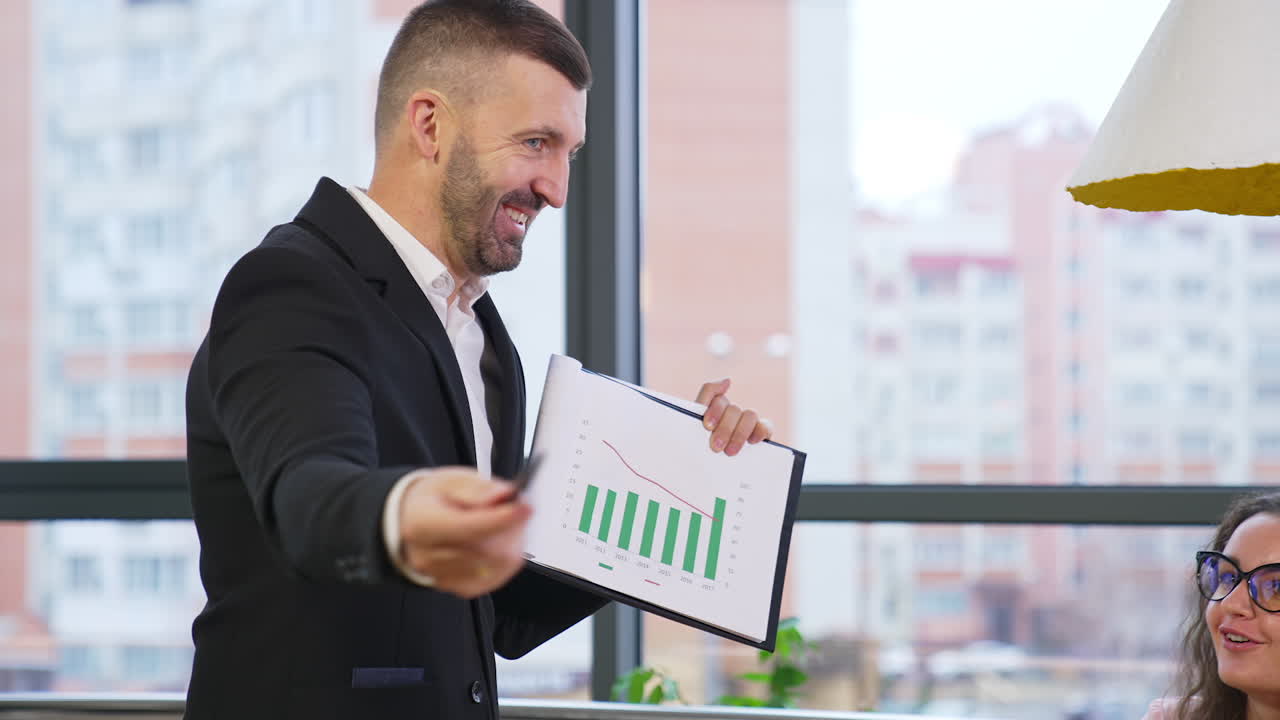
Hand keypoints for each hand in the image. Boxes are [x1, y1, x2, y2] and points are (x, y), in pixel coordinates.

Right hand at [398, 467, 531, 597]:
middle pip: (486, 551)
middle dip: (511, 528)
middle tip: (517, 508)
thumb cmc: (433, 500)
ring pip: (497, 564)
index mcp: (421, 523)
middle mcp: (428, 556)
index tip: (525, 506)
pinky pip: (499, 576)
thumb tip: (503, 495)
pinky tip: (499, 541)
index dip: (501, 519)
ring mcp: (444, 577)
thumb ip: (478, 489)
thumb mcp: (452, 480)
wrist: (412, 522)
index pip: (466, 528)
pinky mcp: (461, 589)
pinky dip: (507, 557)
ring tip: (503, 522)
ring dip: (511, 541)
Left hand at [695, 378, 773, 455]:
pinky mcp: (760, 433)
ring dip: (739, 433)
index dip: (713, 407)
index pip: (713, 393)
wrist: (709, 471)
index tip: (707, 426)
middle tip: (716, 446)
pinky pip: (766, 425)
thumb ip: (702, 406)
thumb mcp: (693, 434)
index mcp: (711, 408)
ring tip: (730, 452)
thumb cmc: (701, 450)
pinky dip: (759, 431)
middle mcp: (730, 411)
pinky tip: (751, 442)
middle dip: (725, 428)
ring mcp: (747, 421)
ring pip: (749, 415)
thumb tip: (727, 381)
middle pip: (732, 408)